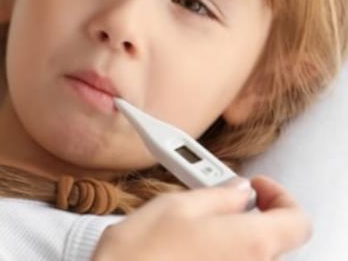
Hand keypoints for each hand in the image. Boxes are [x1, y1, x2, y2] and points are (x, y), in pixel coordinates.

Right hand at [93, 177, 311, 260]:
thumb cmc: (141, 253)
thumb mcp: (178, 205)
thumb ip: (219, 195)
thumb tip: (240, 191)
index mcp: (253, 242)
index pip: (298, 221)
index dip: (281, 197)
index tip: (256, 186)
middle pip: (273, 240)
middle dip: (251, 216)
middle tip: (217, 200)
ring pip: (248, 256)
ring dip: (230, 238)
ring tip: (191, 226)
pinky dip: (215, 256)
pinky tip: (183, 250)